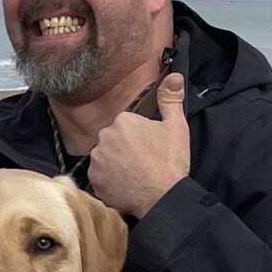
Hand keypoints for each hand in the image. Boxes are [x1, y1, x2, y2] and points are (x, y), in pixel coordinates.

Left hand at [86, 72, 189, 219]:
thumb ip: (171, 99)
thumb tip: (174, 75)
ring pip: (105, 159)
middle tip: (143, 162)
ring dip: (115, 165)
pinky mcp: (94, 182)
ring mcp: (97, 161)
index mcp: (122, 121)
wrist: (163, 196)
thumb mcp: (176, 126)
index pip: (126, 125)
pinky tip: (125, 186)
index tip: (149, 148)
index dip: (139, 138)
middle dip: (124, 150)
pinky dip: (110, 182)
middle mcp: (104, 137)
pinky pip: (100, 178)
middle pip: (113, 141)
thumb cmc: (170, 161)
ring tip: (134, 175)